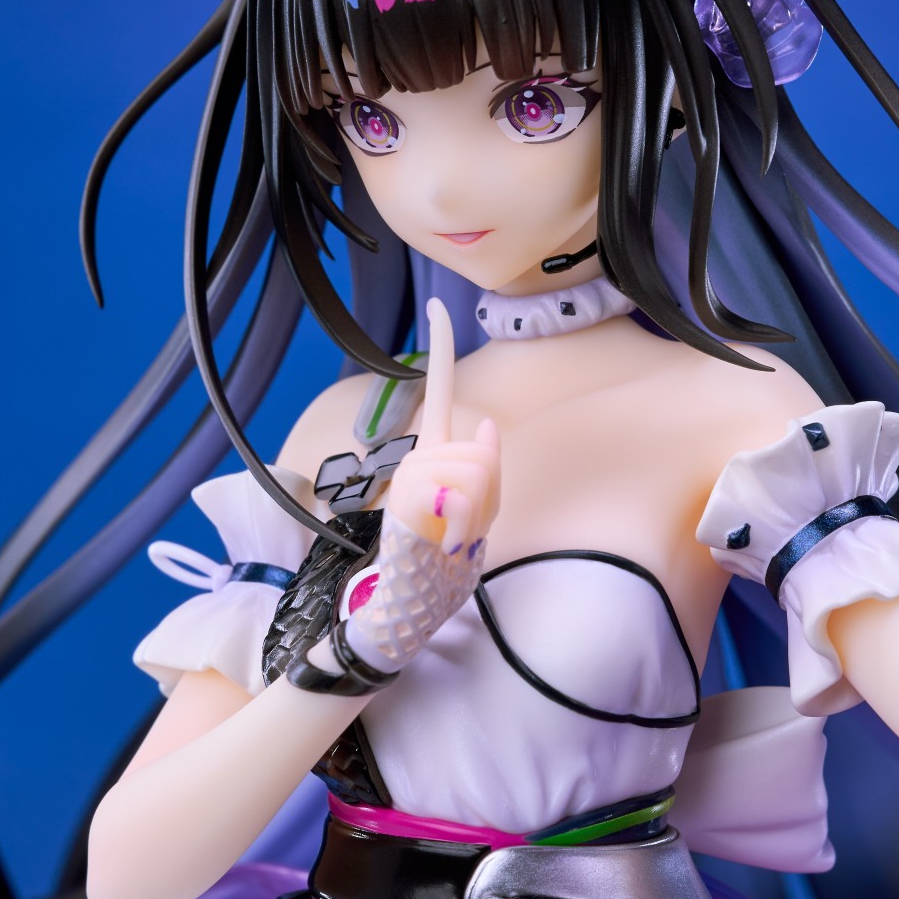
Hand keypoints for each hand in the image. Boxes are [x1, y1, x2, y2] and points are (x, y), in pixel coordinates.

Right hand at [385, 298, 500, 555]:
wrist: (410, 594)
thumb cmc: (445, 552)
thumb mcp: (479, 507)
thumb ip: (487, 466)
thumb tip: (488, 425)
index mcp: (434, 449)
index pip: (440, 391)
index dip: (439, 348)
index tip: (437, 305)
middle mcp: (418, 454)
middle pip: (485, 455)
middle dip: (490, 495)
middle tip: (464, 526)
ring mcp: (411, 475)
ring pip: (479, 475)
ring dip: (479, 515)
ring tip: (453, 535)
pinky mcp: (408, 497)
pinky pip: (464, 501)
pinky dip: (466, 528)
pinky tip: (446, 542)